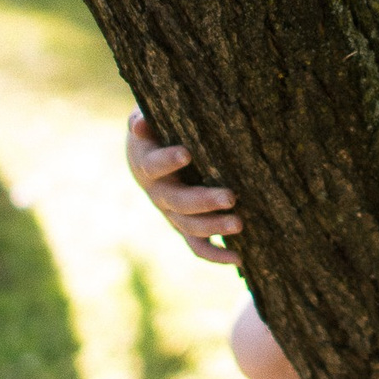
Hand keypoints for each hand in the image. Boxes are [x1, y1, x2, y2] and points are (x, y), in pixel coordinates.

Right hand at [126, 109, 240, 265]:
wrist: (148, 156)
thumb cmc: (155, 130)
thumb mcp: (145, 120)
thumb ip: (142, 120)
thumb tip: (138, 125)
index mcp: (146, 165)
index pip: (153, 166)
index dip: (167, 161)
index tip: (186, 153)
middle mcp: (158, 194)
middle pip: (178, 201)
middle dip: (204, 200)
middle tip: (231, 196)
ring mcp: (171, 213)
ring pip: (189, 227)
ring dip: (214, 227)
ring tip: (240, 224)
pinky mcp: (185, 225)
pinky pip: (198, 246)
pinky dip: (216, 255)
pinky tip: (239, 258)